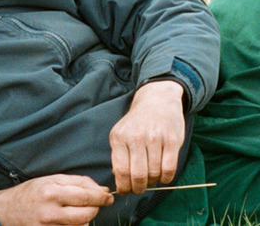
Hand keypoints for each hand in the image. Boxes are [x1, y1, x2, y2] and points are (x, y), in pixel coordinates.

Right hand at [0, 175, 113, 224]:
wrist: (7, 210)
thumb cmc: (31, 192)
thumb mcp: (51, 180)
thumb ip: (78, 182)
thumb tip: (103, 191)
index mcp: (51, 192)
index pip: (86, 196)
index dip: (102, 197)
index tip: (108, 197)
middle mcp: (50, 211)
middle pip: (88, 213)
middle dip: (95, 208)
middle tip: (92, 204)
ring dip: (85, 219)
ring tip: (75, 211)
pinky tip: (69, 221)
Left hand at [109, 79, 184, 194]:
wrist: (156, 101)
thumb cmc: (137, 122)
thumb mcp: (120, 133)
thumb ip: (119, 155)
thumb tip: (120, 180)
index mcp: (119, 137)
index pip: (120, 170)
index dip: (123, 186)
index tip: (125, 191)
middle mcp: (136, 137)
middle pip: (138, 175)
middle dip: (138, 188)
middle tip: (139, 190)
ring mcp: (155, 138)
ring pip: (154, 173)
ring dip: (152, 182)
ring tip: (150, 180)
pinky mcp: (172, 140)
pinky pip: (169, 168)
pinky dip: (166, 178)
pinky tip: (163, 177)